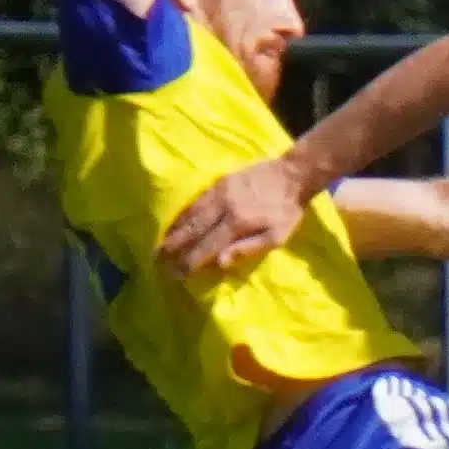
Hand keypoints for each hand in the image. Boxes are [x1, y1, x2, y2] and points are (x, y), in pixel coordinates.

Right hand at [159, 157, 310, 276]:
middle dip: (173, 246)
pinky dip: (183, 212)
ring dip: (174, 230)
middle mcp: (223, 206)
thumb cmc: (287, 210)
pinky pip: (196, 200)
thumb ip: (249, 249)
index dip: (189, 262)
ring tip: (160, 243)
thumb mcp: (277, 236)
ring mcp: (219, 191)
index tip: (175, 275)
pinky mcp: (220, 181)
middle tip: (156, 260)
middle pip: (193, 229)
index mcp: (238, 223)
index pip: (207, 246)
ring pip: (191, 213)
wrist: (292, 173)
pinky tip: (175, 221)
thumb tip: (219, 261)